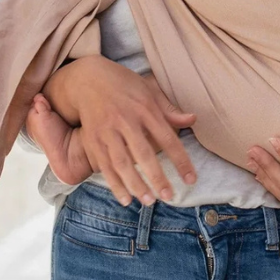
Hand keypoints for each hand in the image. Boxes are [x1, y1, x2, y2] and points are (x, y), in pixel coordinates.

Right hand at [45, 57, 196, 206]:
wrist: (86, 78)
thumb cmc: (122, 84)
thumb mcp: (147, 90)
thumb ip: (168, 109)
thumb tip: (193, 119)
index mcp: (144, 108)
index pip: (167, 138)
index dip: (181, 160)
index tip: (191, 179)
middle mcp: (125, 120)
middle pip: (143, 154)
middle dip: (157, 178)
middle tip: (169, 197)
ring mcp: (107, 131)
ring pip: (122, 163)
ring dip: (136, 185)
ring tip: (149, 201)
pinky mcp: (92, 139)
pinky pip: (104, 165)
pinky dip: (114, 184)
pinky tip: (126, 199)